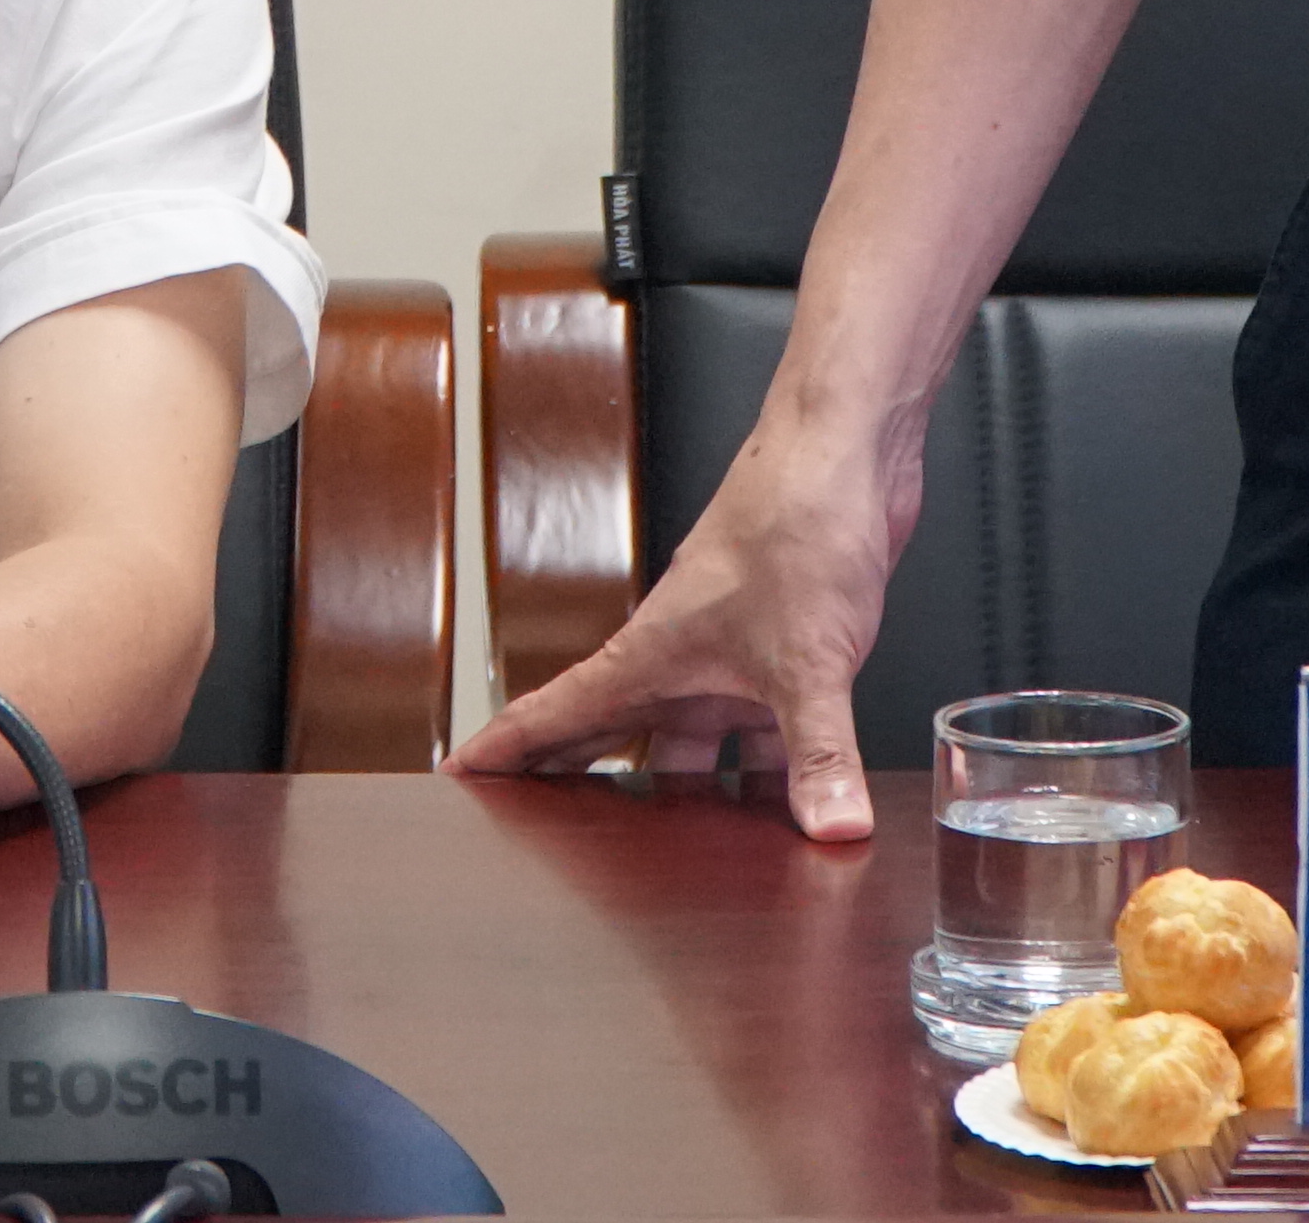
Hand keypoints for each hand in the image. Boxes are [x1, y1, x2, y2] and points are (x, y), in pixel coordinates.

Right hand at [442, 411, 917, 840]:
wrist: (848, 453)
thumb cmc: (794, 518)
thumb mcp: (808, 659)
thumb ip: (820, 755)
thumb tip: (830, 829)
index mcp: (651, 655)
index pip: (556, 713)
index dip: (505, 749)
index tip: (460, 779)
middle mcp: (684, 658)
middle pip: (619, 738)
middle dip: (588, 788)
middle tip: (560, 844)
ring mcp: (734, 654)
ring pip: (698, 742)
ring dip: (696, 793)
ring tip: (692, 856)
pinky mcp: (787, 649)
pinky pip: (764, 728)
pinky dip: (776, 769)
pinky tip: (797, 803)